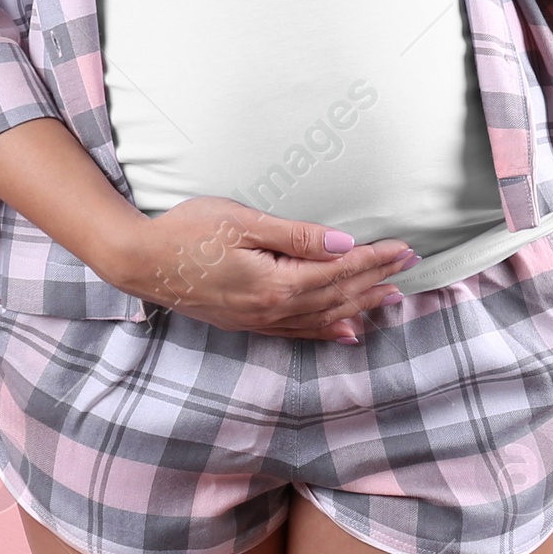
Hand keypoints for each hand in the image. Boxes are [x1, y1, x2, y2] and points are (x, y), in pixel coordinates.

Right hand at [110, 195, 417, 341]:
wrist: (142, 262)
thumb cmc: (188, 231)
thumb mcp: (243, 222)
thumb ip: (297, 237)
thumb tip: (344, 244)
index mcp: (277, 282)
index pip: (339, 270)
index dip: (375, 259)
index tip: (404, 248)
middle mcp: (274, 308)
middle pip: (338, 295)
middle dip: (377, 279)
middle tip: (410, 266)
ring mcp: (260, 320)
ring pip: (324, 316)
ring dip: (360, 304)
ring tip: (391, 297)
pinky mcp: (248, 323)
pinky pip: (299, 330)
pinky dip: (328, 330)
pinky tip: (345, 330)